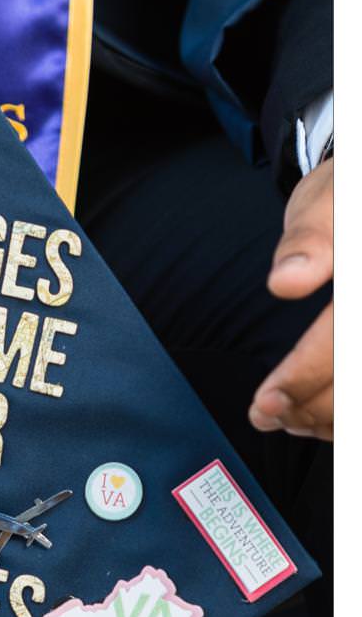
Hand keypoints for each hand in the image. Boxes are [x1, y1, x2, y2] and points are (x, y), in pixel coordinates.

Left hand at [252, 155, 331, 440]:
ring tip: (284, 419)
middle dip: (312, 407)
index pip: (346, 339)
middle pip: (359, 379)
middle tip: (265, 415)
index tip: (265, 401)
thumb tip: (288, 280)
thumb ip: (310, 238)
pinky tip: (315, 416)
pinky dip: (344, 415)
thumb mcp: (327, 200)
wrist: (361, 202)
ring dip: (330, 418)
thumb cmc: (345, 198)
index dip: (306, 376)